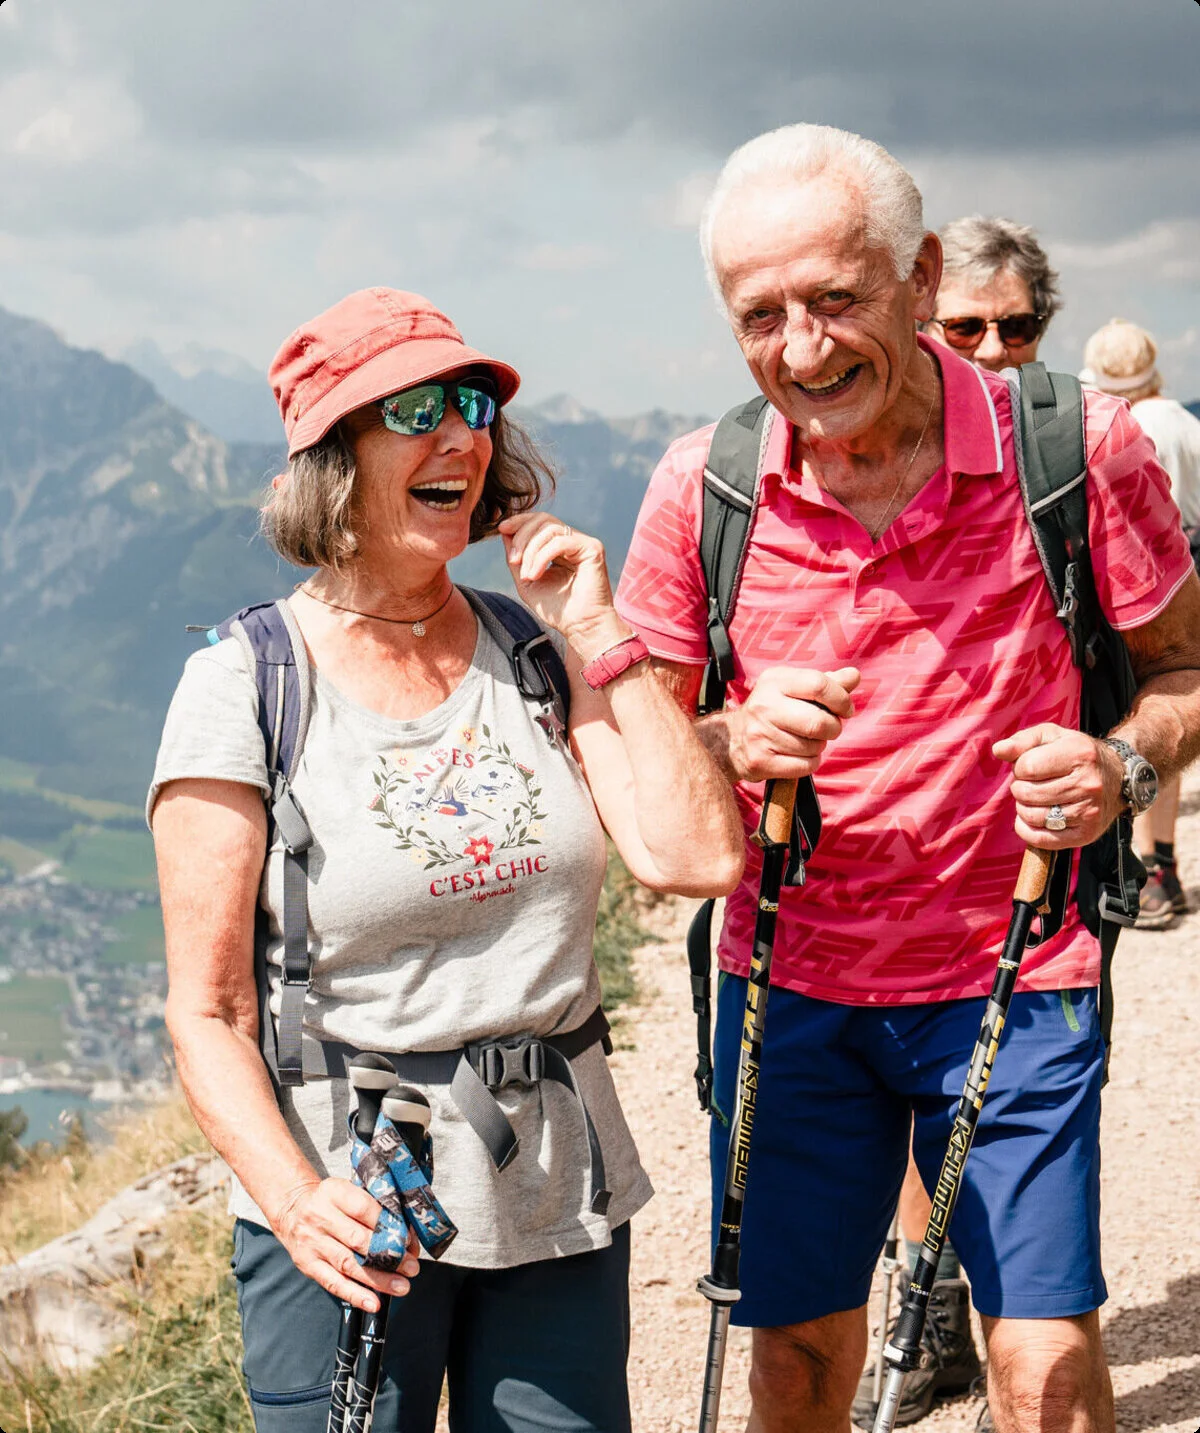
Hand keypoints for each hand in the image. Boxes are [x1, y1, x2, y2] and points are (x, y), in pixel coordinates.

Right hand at [272, 1177, 420, 1312]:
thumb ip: (374, 1206)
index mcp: (334, 1192)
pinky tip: (373, 1303)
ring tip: (401, 1287)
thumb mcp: (348, 1190)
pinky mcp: (308, 1265)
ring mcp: (313, 1242)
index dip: (387, 1225)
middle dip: (389, 1256)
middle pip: (358, 1239)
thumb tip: (407, 1235)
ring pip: (348, 1264)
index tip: (408, 1239)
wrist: (292, 1208)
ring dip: (378, 1279)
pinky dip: (355, 1295)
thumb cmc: (331, 1201)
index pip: (363, 1208)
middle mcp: (320, 1217)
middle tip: (412, 1267)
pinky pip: (333, 1283)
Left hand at [498, 513, 625, 658]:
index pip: (539, 522)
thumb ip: (517, 559)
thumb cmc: (558, 610)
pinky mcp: (593, 549)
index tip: (502, 529)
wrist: (580, 628)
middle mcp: (573, 541)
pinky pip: (560, 542)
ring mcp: (584, 543)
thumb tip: (505, 532)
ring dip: (531, 551)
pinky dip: (542, 557)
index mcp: (559, 547)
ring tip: (527, 576)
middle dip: (522, 536)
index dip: (520, 521)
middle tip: (513, 560)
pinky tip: (535, 575)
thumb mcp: (527, 582)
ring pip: (550, 529)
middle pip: (543, 519)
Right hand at [724, 666, 860, 780]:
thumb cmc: (774, 709)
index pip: (819, 685)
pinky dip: (810, 762)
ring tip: (806, 740)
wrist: (732, 740)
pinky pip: (805, 766)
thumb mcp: (794, 688)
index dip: (841, 699)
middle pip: (819, 722)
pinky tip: (799, 755)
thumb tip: (853, 676)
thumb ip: (827, 682)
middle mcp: (764, 706)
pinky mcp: (760, 761)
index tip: (845, 708)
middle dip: (834, 728)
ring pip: (814, 747)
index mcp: (775, 681)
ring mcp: (760, 735)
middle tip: (828, 728)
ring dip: (819, 746)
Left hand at [992, 724, 1124, 848]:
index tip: (1030, 766)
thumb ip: (1022, 740)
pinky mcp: (1086, 833)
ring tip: (1035, 799)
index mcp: (1079, 754)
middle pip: (1027, 793)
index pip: (1027, 767)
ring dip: (1023, 807)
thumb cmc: (1076, 754)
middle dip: (1020, 788)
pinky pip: (1042, 839)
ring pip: (1032, 816)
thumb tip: (999, 750)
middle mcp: (1087, 784)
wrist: (1117, 777)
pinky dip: (1027, 830)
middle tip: (1031, 784)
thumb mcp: (1052, 736)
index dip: (1020, 767)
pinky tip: (1029, 819)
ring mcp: (1088, 811)